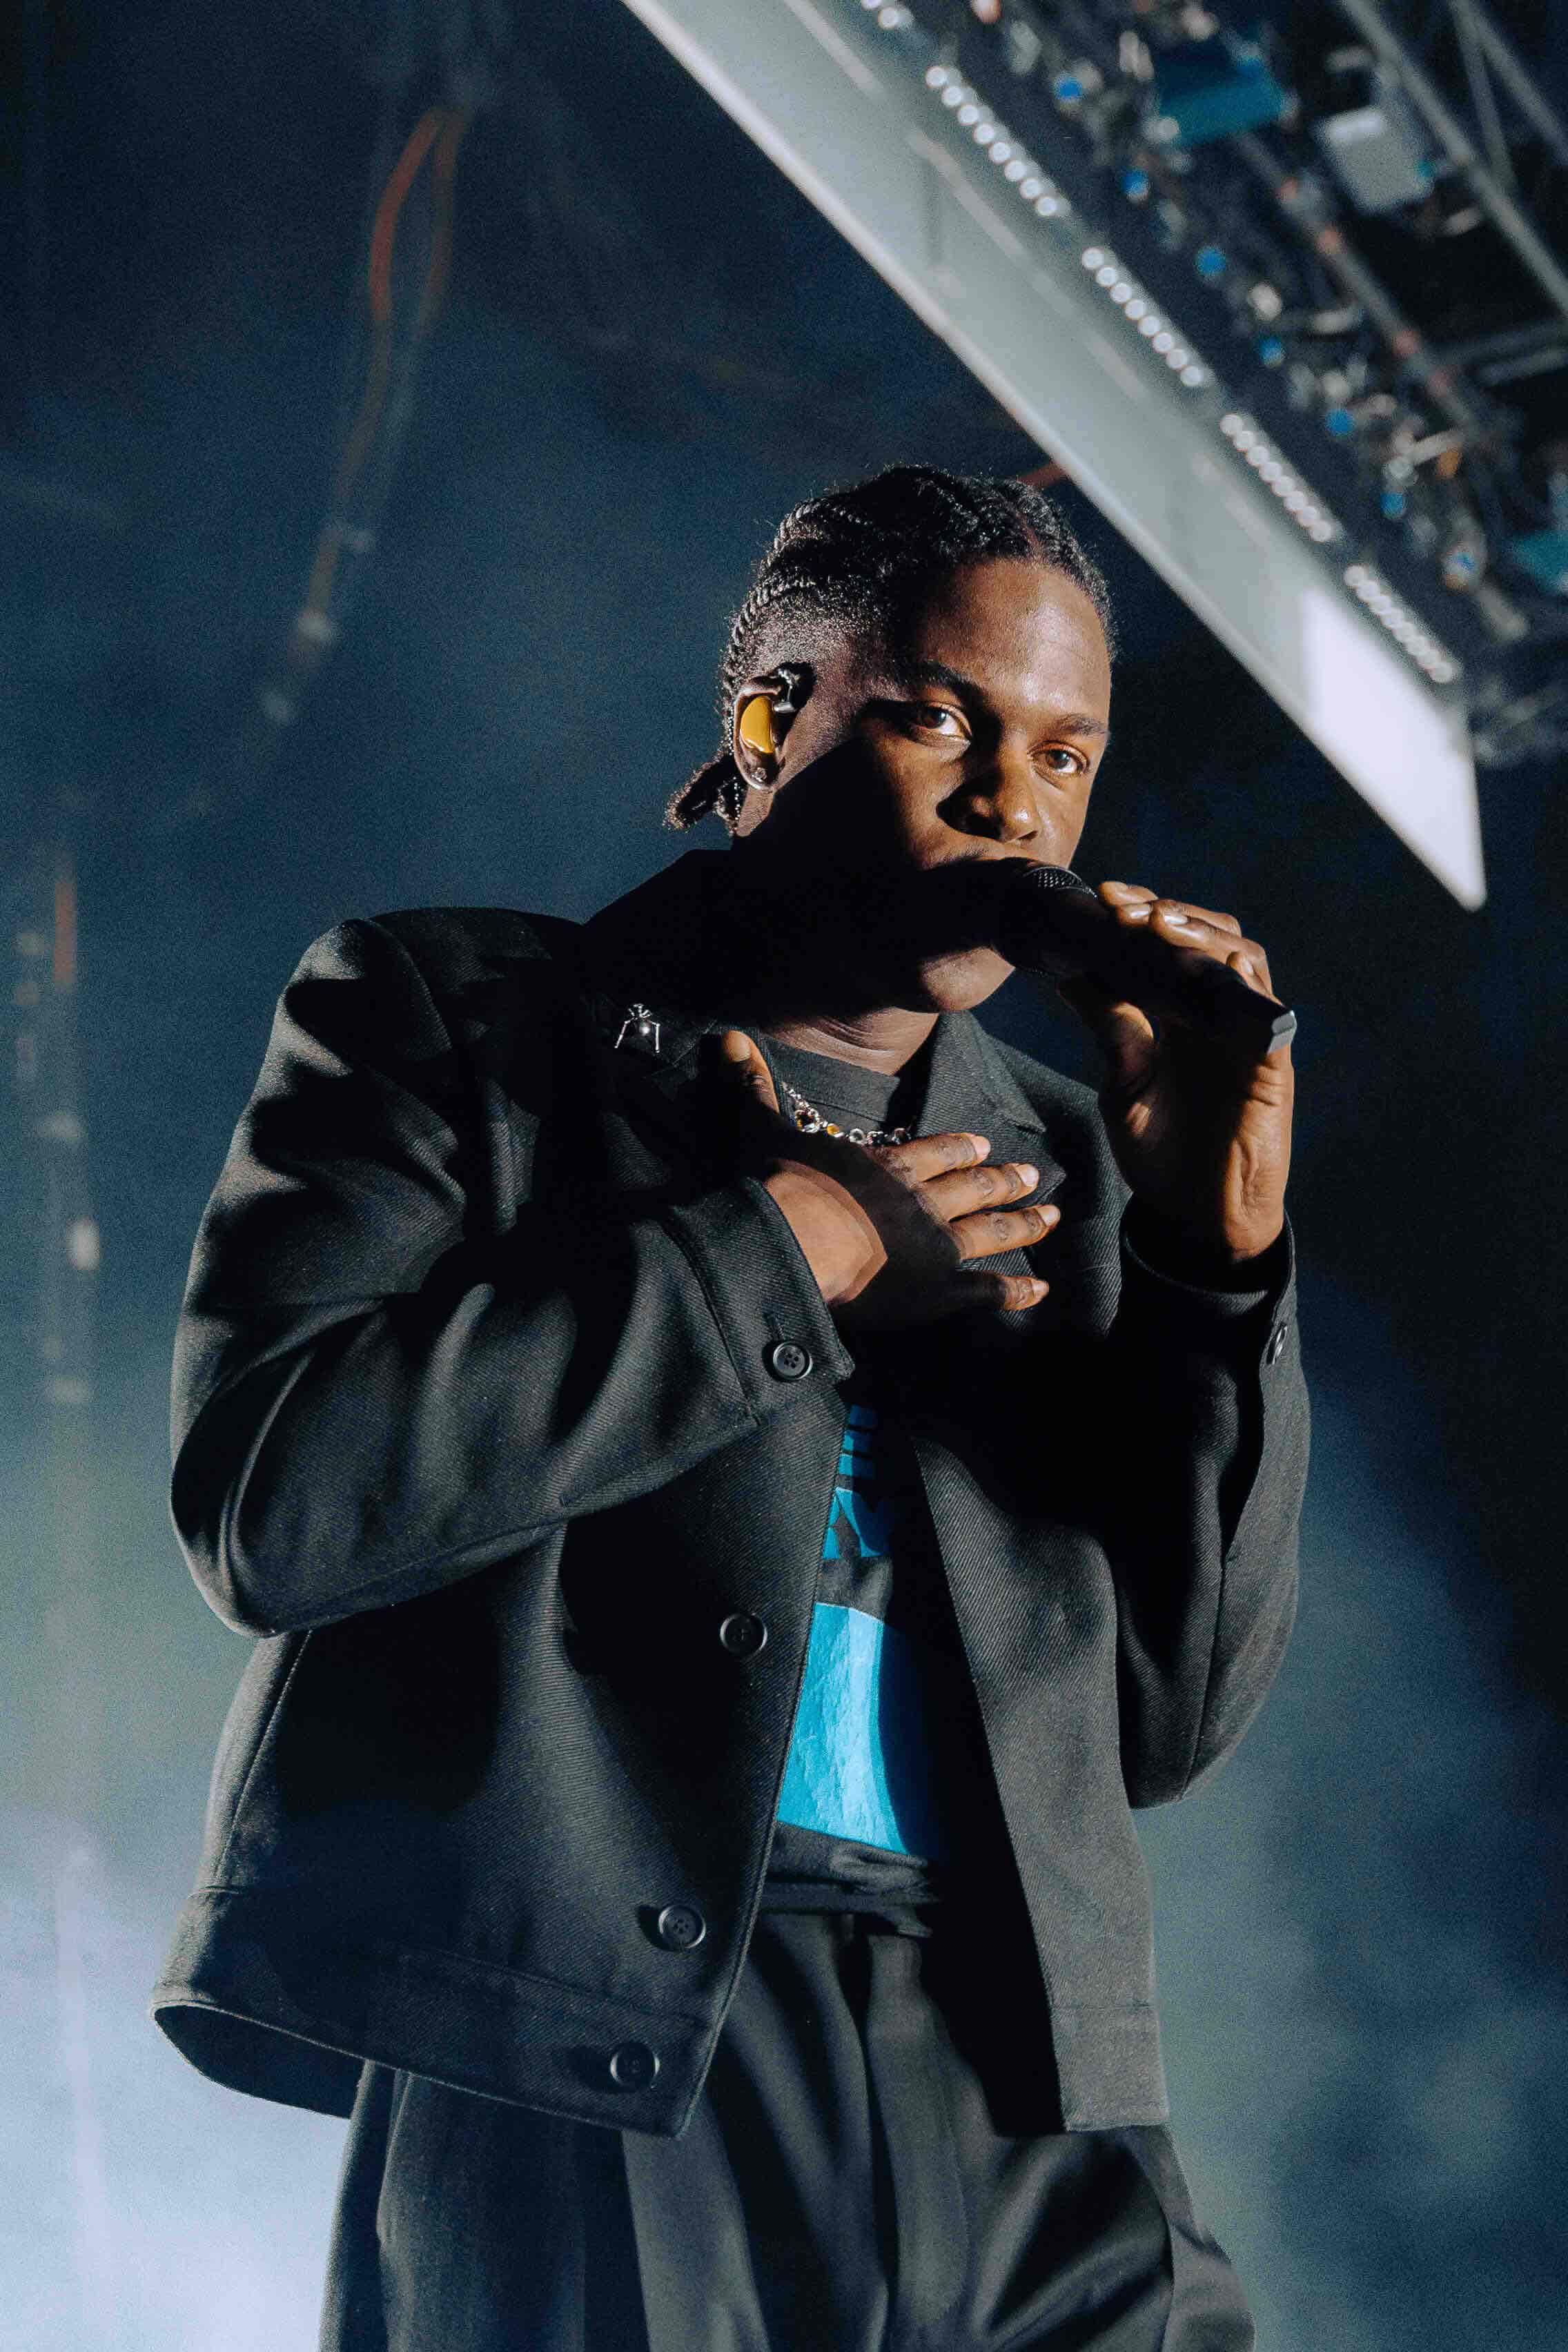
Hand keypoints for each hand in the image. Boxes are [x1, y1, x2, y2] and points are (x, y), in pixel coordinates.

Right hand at [705, 1030, 1058, 1325]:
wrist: (797, 1241)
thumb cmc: (782, 1187)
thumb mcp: (765, 1129)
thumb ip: (755, 1087)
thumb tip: (730, 1038)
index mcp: (887, 1167)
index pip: (934, 1152)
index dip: (960, 1149)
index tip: (984, 1145)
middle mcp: (922, 1201)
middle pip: (973, 1187)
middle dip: (1005, 1180)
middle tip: (1034, 1174)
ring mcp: (937, 1246)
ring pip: (991, 1231)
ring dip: (1024, 1224)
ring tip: (1052, 1216)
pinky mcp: (939, 1291)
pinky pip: (986, 1292)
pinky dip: (1017, 1292)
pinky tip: (1041, 1290)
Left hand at [1056, 882, 1292, 1266]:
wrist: (1196, 1219)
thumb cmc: (1163, 1156)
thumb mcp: (1123, 1082)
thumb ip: (1110, 1026)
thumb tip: (1070, 973)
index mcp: (1183, 1014)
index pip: (1170, 943)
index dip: (1141, 913)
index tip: (1099, 897)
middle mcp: (1219, 1015)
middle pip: (1208, 937)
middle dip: (1166, 913)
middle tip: (1118, 903)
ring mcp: (1248, 1037)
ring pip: (1243, 960)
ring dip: (1201, 935)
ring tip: (1155, 922)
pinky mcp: (1272, 1067)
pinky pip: (1268, 1013)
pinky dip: (1244, 984)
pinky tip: (1216, 964)